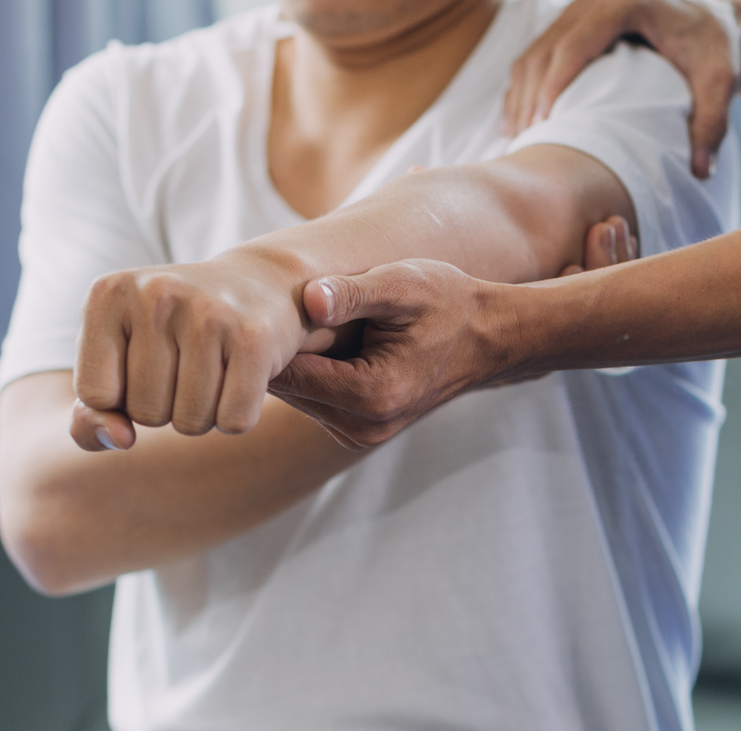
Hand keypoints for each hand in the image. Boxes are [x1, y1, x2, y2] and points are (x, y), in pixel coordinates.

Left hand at [70, 251, 340, 451]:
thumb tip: (120, 439)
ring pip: (190, 422)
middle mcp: (155, 294)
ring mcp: (208, 313)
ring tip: (215, 370)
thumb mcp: (120, 363)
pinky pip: (233, 421)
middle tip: (188, 366)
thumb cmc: (176, 335)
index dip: (123, 400)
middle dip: (167, 408)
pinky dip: (237, 416)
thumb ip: (91, 415)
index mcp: (108, 294)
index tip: (145, 366)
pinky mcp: (254, 337)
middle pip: (145, 413)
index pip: (95, 395)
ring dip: (203, 414)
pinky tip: (241, 377)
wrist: (260, 285)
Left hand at [264, 212, 634, 448]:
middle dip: (274, 352)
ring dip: (289, 362)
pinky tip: (317, 341)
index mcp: (371, 395)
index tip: (252, 303)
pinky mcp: (357, 431)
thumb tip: (309, 299)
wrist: (487, 338)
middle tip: (264, 305)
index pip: (286, 374)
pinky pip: (313, 401)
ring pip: (295, 398)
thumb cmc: (448, 303)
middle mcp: (362, 427)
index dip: (264, 338)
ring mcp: (360, 435)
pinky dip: (309, 372)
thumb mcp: (403, 285)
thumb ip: (353, 293)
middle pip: (285, 390)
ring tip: (288, 319)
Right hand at [504, 0, 740, 179]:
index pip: (576, 43)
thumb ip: (713, 121)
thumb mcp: (721, 78)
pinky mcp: (570, 23)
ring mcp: (577, 10)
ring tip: (520, 139)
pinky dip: (524, 88)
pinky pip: (535, 54)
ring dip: (521, 95)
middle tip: (527, 141)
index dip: (555, 83)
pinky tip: (520, 122)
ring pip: (533, 52)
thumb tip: (701, 171)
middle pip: (546, 49)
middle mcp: (592, 0)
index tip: (545, 123)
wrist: (708, 9)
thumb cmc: (712, 42)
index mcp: (624, 2)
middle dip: (532, 97)